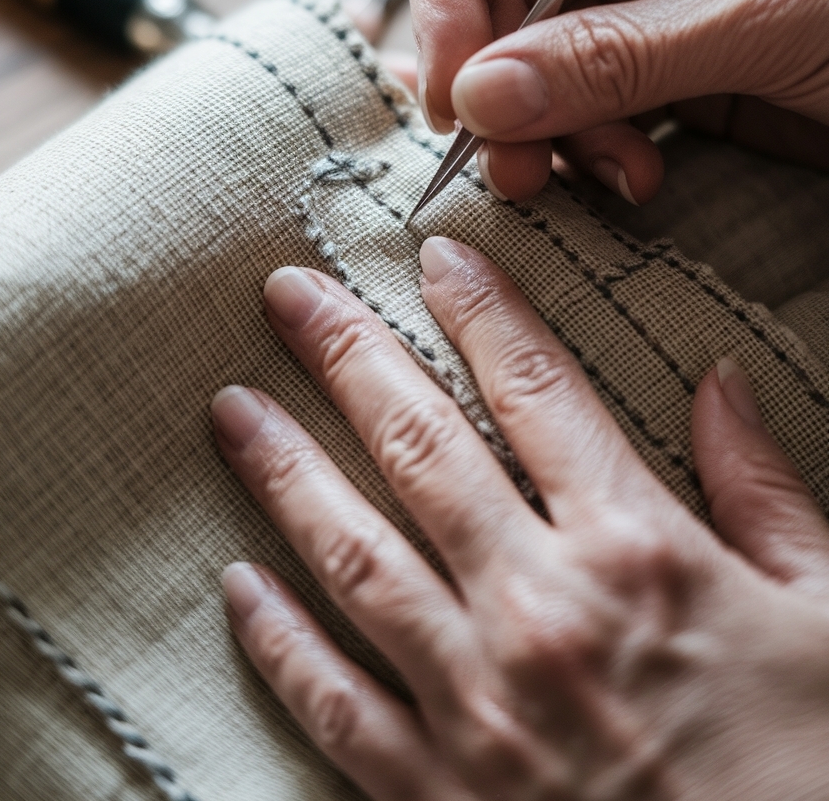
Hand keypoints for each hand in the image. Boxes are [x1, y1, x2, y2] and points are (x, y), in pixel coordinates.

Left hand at [212, 239, 828, 799]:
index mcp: (640, 552)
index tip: (434, 256)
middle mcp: (543, 611)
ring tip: (234, 411)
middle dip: (347, 358)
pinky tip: (238, 585)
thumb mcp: (828, 611)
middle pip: (422, 450)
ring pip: (358, 559)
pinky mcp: (440, 796)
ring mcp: (481, 706)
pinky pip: (339, 707)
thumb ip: (764, 489)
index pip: (539, 391)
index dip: (481, 311)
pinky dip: (282, 644)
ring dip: (288, 475)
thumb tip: (720, 384)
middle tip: (286, 296)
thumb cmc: (814, 763)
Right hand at [410, 0, 828, 203]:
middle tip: (503, 159)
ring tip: (578, 179)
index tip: (452, 81)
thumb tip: (478, 96)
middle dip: (495, 76)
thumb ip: (614, 55)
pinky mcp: (657, 47)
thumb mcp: (764, 15)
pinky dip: (586, 143)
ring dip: (540, 124)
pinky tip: (633, 173)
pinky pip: (578, 94)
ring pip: (527, 50)